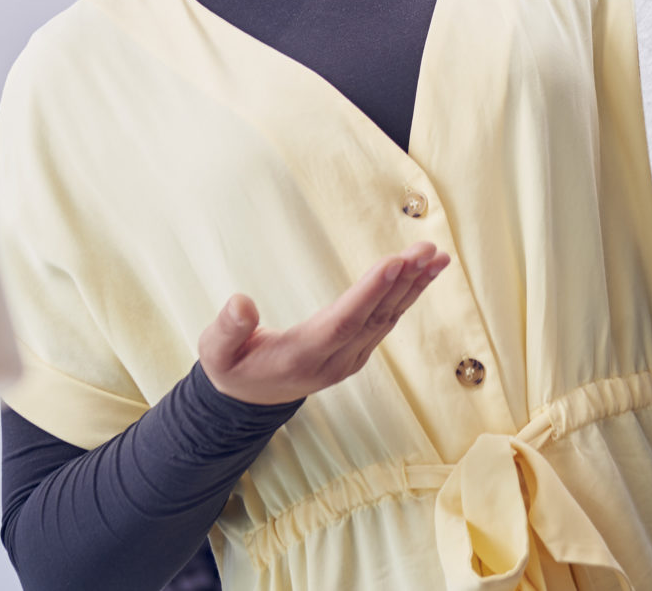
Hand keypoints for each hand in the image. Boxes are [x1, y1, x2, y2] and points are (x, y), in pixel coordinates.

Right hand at [199, 243, 449, 406]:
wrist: (248, 400)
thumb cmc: (232, 368)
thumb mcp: (215, 352)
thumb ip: (226, 329)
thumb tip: (240, 302)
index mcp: (301, 357)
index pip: (342, 322)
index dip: (370, 292)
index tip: (394, 262)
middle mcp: (333, 360)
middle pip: (374, 318)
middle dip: (403, 282)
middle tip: (427, 251)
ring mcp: (349, 358)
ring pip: (386, 319)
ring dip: (413, 286)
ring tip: (436, 256)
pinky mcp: (356, 351)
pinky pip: (386, 321)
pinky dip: (406, 295)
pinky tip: (422, 273)